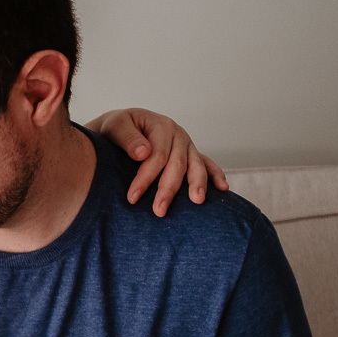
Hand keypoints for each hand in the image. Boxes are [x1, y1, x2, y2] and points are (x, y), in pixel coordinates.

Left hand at [87, 108, 228, 216]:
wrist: (121, 129)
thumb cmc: (116, 130)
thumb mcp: (115, 126)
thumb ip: (127, 138)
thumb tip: (143, 153)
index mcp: (160, 126)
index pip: (156, 155)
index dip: (145, 178)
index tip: (132, 198)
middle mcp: (178, 134)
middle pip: (177, 164)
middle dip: (169, 189)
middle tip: (159, 211)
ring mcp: (187, 145)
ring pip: (195, 165)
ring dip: (197, 183)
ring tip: (197, 201)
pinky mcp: (191, 154)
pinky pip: (207, 164)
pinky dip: (216, 175)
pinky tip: (222, 188)